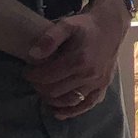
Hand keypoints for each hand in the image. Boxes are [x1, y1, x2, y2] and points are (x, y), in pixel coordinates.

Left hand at [24, 1, 126, 118]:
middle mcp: (89, 75)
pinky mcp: (103, 86)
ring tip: (44, 89)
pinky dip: (72, 111)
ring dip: (51, 99)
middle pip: (54, 91)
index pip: (46, 77)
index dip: (31, 75)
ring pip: (68, 100)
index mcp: (78, 60)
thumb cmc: (86, 26)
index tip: (27, 70)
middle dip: (39, 87)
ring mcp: (97, 83)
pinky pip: (87, 104)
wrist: (111, 26)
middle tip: (34, 78)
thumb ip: (49, 38)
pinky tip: (59, 112)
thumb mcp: (66, 25)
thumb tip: (33, 56)